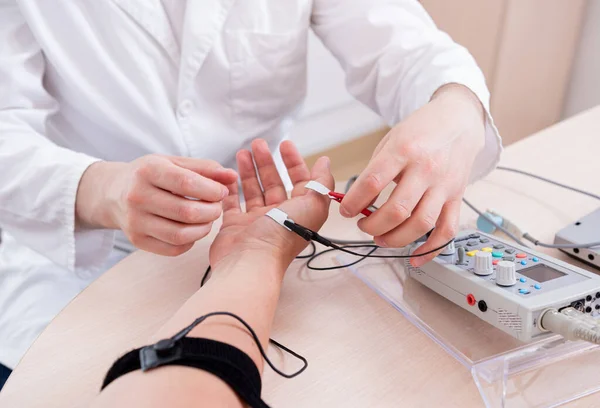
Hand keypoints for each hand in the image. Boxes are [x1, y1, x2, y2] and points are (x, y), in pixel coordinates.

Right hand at [76, 155, 237, 255]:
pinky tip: (192, 230)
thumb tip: (233, 177)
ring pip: (180, 234)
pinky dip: (190, 241)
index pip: (186, 183)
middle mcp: (137, 196)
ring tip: (208, 219)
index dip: (211, 190)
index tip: (222, 192)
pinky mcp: (137, 240)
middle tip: (218, 207)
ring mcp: (135, 221)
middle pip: (186, 212)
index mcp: (148, 171)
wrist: (113, 193)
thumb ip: (206, 168)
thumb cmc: (151, 175)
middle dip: (211, 211)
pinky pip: (173, 248)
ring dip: (203, 229)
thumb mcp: (174, 163)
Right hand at [209, 139, 332, 269]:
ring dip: (249, 171)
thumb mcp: (313, 204)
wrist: (251, 261)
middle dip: (267, 162)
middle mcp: (278, 216)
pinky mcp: (235, 226)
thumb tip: (325, 163)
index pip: (299, 181)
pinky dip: (230, 190)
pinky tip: (227, 176)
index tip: (284, 144)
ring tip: (242, 152)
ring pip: (253, 191)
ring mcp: (256, 221)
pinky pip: (232, 204)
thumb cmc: (283, 235)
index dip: (293, 162)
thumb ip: (321, 182)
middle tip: (257, 144)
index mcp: (299, 211)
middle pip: (273, 183)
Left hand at [340, 84, 485, 265]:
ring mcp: (444, 186)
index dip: (354, 202)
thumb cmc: (421, 130)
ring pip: (421, 225)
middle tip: (363, 225)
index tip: (345, 210)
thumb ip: (374, 171)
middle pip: (397, 210)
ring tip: (381, 239)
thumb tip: (357, 202)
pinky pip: (447, 231)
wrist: (458, 120)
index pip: (373, 183)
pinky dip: (430, 249)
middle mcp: (426, 169)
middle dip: (373, 226)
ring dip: (396, 239)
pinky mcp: (457, 197)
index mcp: (404, 151)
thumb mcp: (390, 141)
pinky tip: (414, 257)